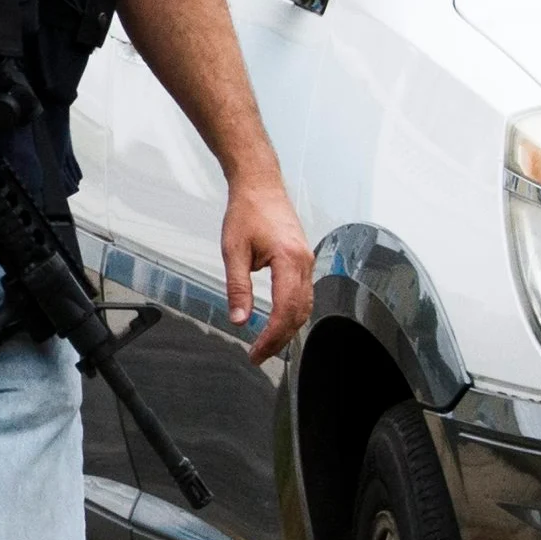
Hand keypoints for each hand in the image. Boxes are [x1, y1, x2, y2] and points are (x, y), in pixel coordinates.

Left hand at [219, 171, 309, 361]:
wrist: (260, 184)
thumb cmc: (247, 210)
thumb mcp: (233, 251)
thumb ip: (237, 288)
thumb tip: (240, 319)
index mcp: (289, 260)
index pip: (285, 310)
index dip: (271, 337)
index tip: (255, 352)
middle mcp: (304, 262)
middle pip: (299, 313)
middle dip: (280, 339)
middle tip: (259, 355)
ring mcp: (307, 261)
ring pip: (305, 306)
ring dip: (288, 328)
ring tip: (268, 344)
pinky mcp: (303, 259)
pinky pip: (304, 293)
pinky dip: (293, 313)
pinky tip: (279, 322)